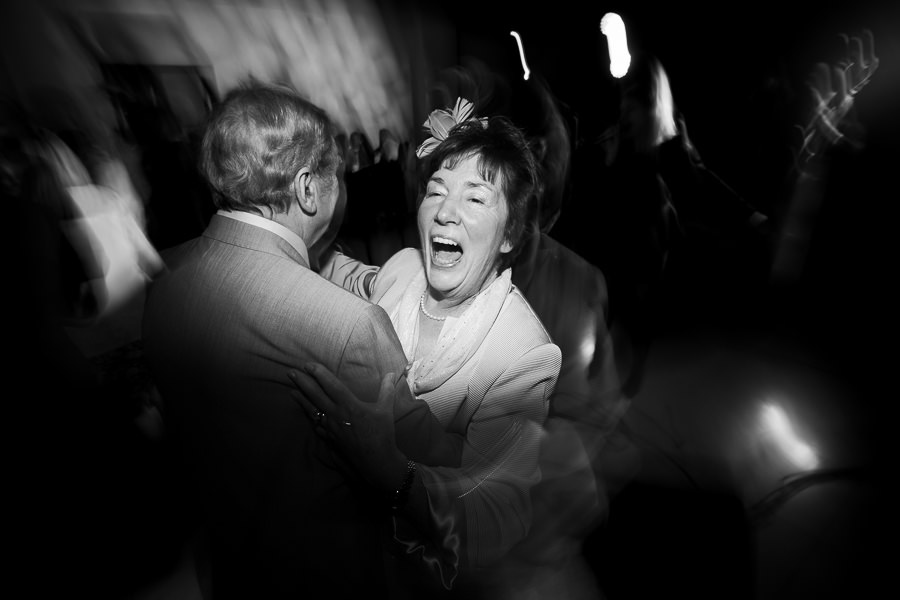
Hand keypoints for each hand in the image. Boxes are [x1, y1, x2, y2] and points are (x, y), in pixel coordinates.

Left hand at [288, 363, 407, 492]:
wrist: (376, 461)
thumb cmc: (381, 434)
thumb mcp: (386, 409)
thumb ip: (387, 389)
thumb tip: (393, 373)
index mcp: (349, 404)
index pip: (331, 385)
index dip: (319, 373)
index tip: (309, 365)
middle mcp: (336, 414)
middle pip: (315, 395)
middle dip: (302, 382)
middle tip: (291, 372)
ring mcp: (330, 427)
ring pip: (311, 410)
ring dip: (301, 399)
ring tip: (291, 390)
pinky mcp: (329, 438)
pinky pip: (316, 425)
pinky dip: (310, 417)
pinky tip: (307, 414)